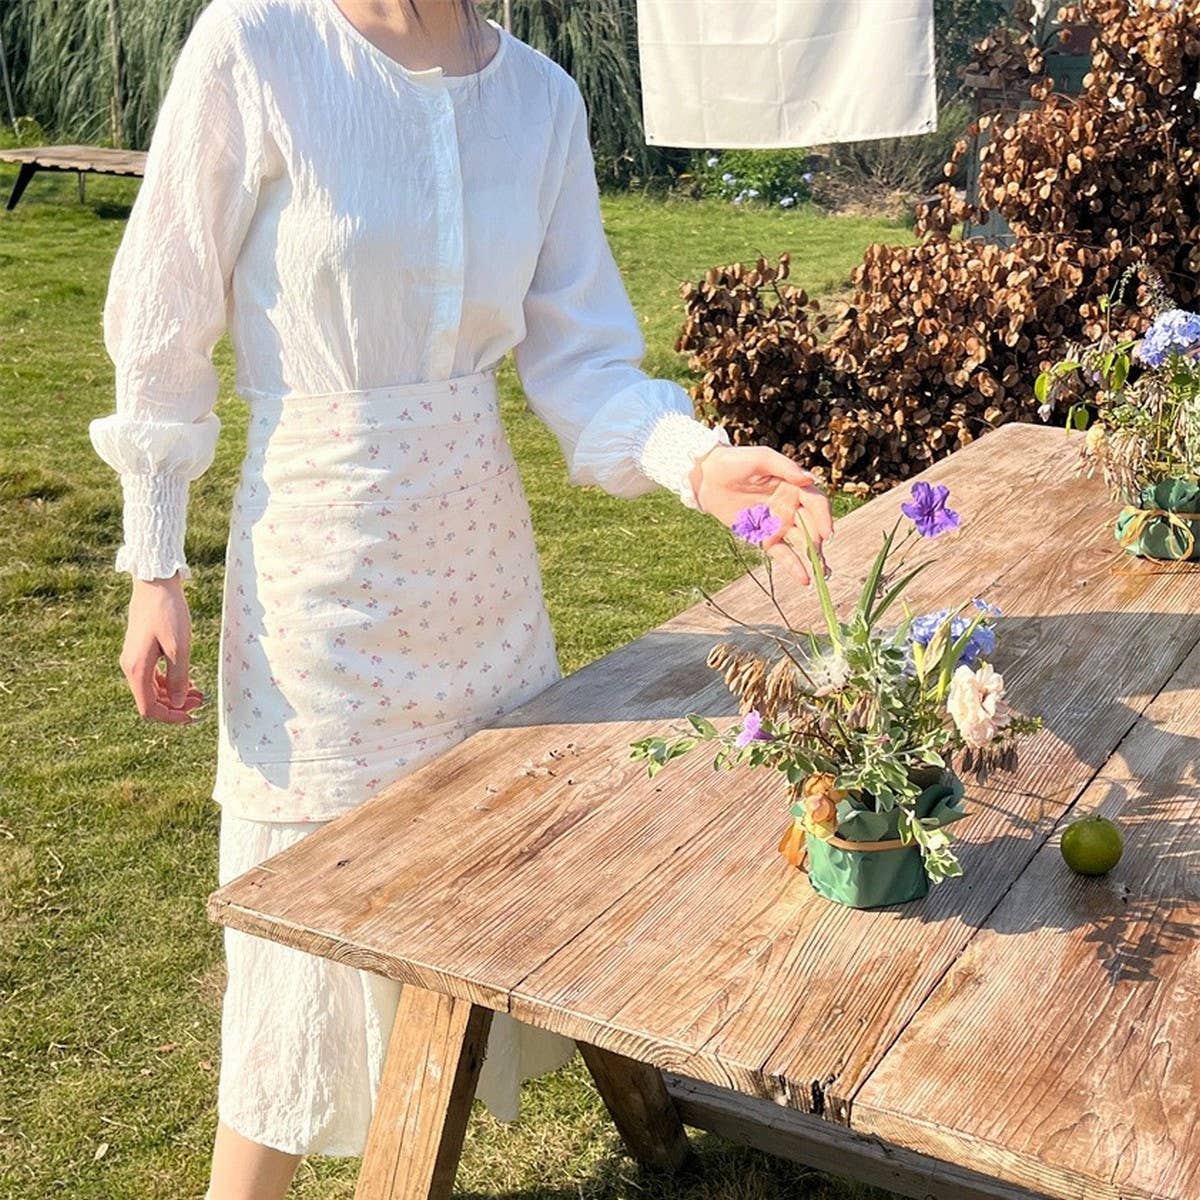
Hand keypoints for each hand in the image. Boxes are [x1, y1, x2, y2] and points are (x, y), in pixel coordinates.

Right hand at [120, 573, 205, 722]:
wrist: (155, 584)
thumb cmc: (167, 613)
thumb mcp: (178, 647)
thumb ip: (177, 677)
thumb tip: (176, 703)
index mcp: (136, 669)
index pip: (149, 708)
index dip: (171, 717)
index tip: (193, 715)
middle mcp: (130, 667)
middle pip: (151, 701)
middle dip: (176, 706)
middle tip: (201, 701)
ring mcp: (133, 659)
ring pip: (152, 689)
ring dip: (174, 695)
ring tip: (198, 692)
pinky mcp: (140, 651)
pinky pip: (152, 676)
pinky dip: (169, 682)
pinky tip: (187, 680)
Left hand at [689, 444, 833, 584]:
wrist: (707, 476)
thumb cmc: (735, 461)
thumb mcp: (761, 459)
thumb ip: (785, 468)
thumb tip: (810, 479)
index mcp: (794, 487)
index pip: (816, 503)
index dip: (823, 518)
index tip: (826, 533)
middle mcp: (791, 506)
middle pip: (811, 527)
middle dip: (819, 543)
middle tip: (821, 559)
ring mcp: (779, 523)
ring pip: (801, 543)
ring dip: (813, 558)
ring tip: (823, 575)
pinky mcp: (764, 537)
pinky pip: (782, 554)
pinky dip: (793, 566)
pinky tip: (804, 579)